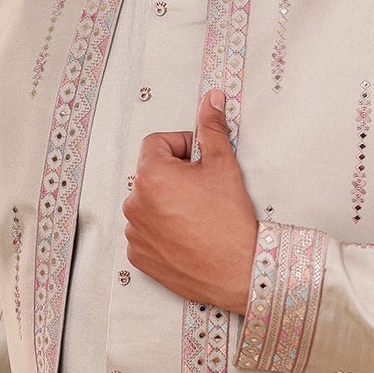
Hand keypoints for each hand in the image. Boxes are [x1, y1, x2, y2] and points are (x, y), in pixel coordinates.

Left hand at [123, 88, 257, 311]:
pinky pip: (145, 232)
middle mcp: (134, 203)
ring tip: (197, 215)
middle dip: (175, 176)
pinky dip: (162, 230)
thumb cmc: (230, 222)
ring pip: (148, 203)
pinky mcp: (139, 256)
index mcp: (151, 176)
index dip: (181, 147)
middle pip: (151, 174)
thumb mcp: (223, 165)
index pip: (156, 143)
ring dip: (166, 203)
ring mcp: (135, 232)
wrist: (239, 270)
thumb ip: (212, 129)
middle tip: (203, 190)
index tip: (198, 160)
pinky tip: (187, 235)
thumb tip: (210, 101)